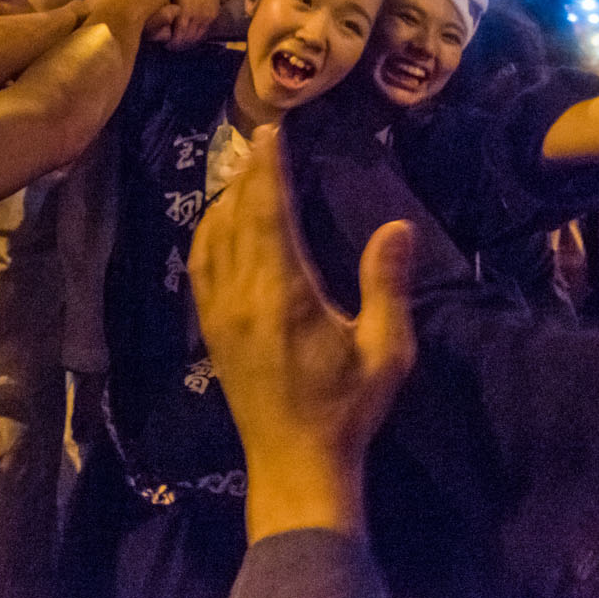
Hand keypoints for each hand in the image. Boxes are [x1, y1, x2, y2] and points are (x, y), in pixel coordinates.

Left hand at [190, 126, 415, 540]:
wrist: (295, 466)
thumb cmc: (347, 409)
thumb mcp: (384, 352)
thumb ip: (388, 286)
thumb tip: (398, 226)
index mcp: (283, 294)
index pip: (267, 212)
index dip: (268, 167)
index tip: (271, 131)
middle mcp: (242, 296)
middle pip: (236, 216)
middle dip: (247, 172)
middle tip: (260, 136)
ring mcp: (219, 313)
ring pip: (211, 238)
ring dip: (226, 199)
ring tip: (245, 172)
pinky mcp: (211, 330)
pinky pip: (200, 267)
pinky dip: (208, 233)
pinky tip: (220, 223)